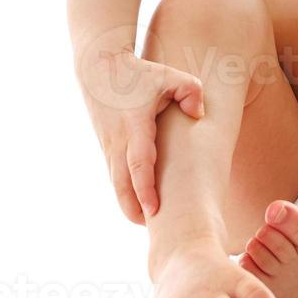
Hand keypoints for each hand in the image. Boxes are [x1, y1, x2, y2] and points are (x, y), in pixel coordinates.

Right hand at [77, 45, 204, 225]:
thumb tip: (199, 115)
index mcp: (135, 127)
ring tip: (154, 223)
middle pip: (122, 187)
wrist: (98, 67)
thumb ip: (191, 91)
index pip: (139, 164)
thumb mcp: (169, 75)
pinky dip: (127, 193)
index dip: (145, 189)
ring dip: (131, 206)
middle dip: (136, 211)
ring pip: (117, 186)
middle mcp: (119, 142)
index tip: (154, 211)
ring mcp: (110, 148)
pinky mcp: (107, 150)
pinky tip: (144, 204)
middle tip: (156, 231)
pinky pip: (116, 178)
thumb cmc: (138, 72)